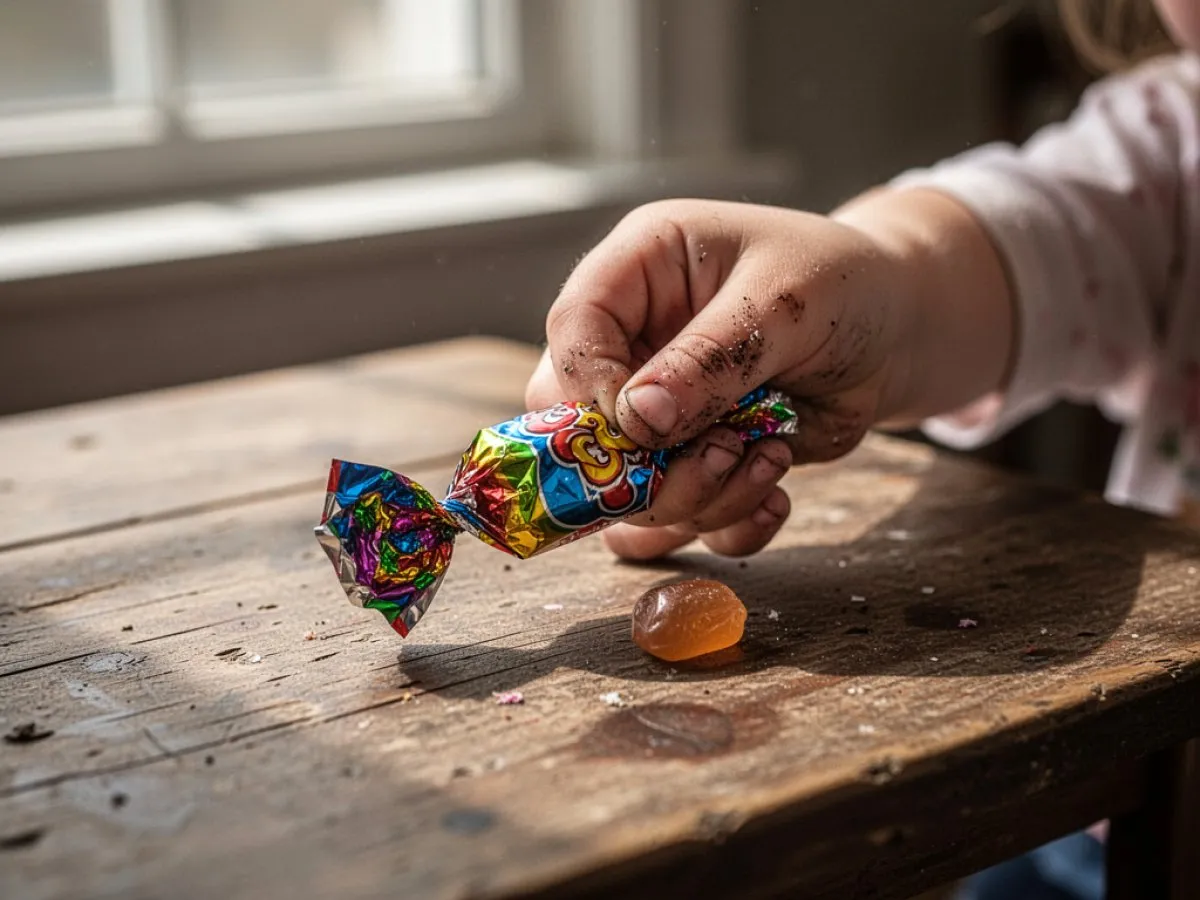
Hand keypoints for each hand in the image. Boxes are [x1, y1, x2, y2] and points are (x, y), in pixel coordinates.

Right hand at [525, 198, 915, 559]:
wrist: (896, 330)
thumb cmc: (841, 283)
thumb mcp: (783, 302)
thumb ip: (709, 358)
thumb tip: (636, 420)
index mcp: (638, 272)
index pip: (572, 331)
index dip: (591, 388)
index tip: (646, 426)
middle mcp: (632, 346)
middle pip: (576, 427)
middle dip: (642, 467)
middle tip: (721, 455)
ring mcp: (658, 412)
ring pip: (624, 491)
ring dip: (694, 499)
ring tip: (768, 461)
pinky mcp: (692, 461)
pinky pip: (677, 523)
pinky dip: (724, 526)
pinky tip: (776, 496)